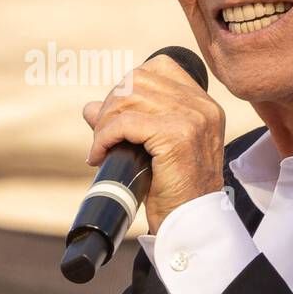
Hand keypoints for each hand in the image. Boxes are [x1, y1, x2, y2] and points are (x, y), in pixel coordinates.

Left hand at [82, 56, 225, 234]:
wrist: (190, 226)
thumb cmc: (173, 192)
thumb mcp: (152, 149)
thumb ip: (128, 122)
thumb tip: (90, 107)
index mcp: (203, 105)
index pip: (159, 67)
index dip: (128, 87)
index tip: (117, 117)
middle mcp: (202, 106)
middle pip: (138, 79)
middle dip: (111, 105)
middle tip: (102, 137)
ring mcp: (193, 118)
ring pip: (129, 96)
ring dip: (105, 122)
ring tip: (101, 148)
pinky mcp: (177, 136)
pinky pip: (125, 123)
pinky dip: (104, 137)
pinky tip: (99, 156)